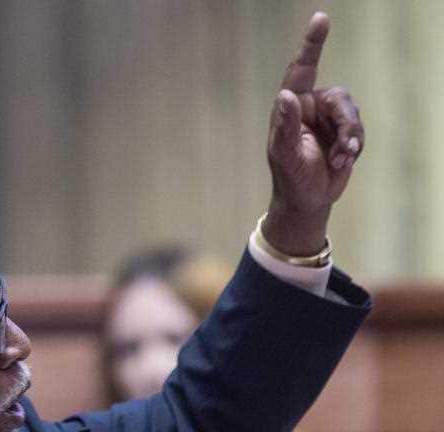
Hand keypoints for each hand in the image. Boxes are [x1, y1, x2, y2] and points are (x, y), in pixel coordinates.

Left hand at [263, 12, 363, 256]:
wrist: (307, 201)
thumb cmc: (290, 178)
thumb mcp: (286, 154)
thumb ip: (286, 125)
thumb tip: (286, 95)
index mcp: (291, 107)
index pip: (302, 69)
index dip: (312, 44)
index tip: (321, 18)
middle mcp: (310, 108)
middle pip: (340, 97)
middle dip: (346, 122)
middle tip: (343, 149)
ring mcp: (328, 120)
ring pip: (353, 112)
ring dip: (350, 138)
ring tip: (339, 159)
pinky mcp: (343, 133)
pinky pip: (359, 130)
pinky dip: (354, 146)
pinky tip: (342, 162)